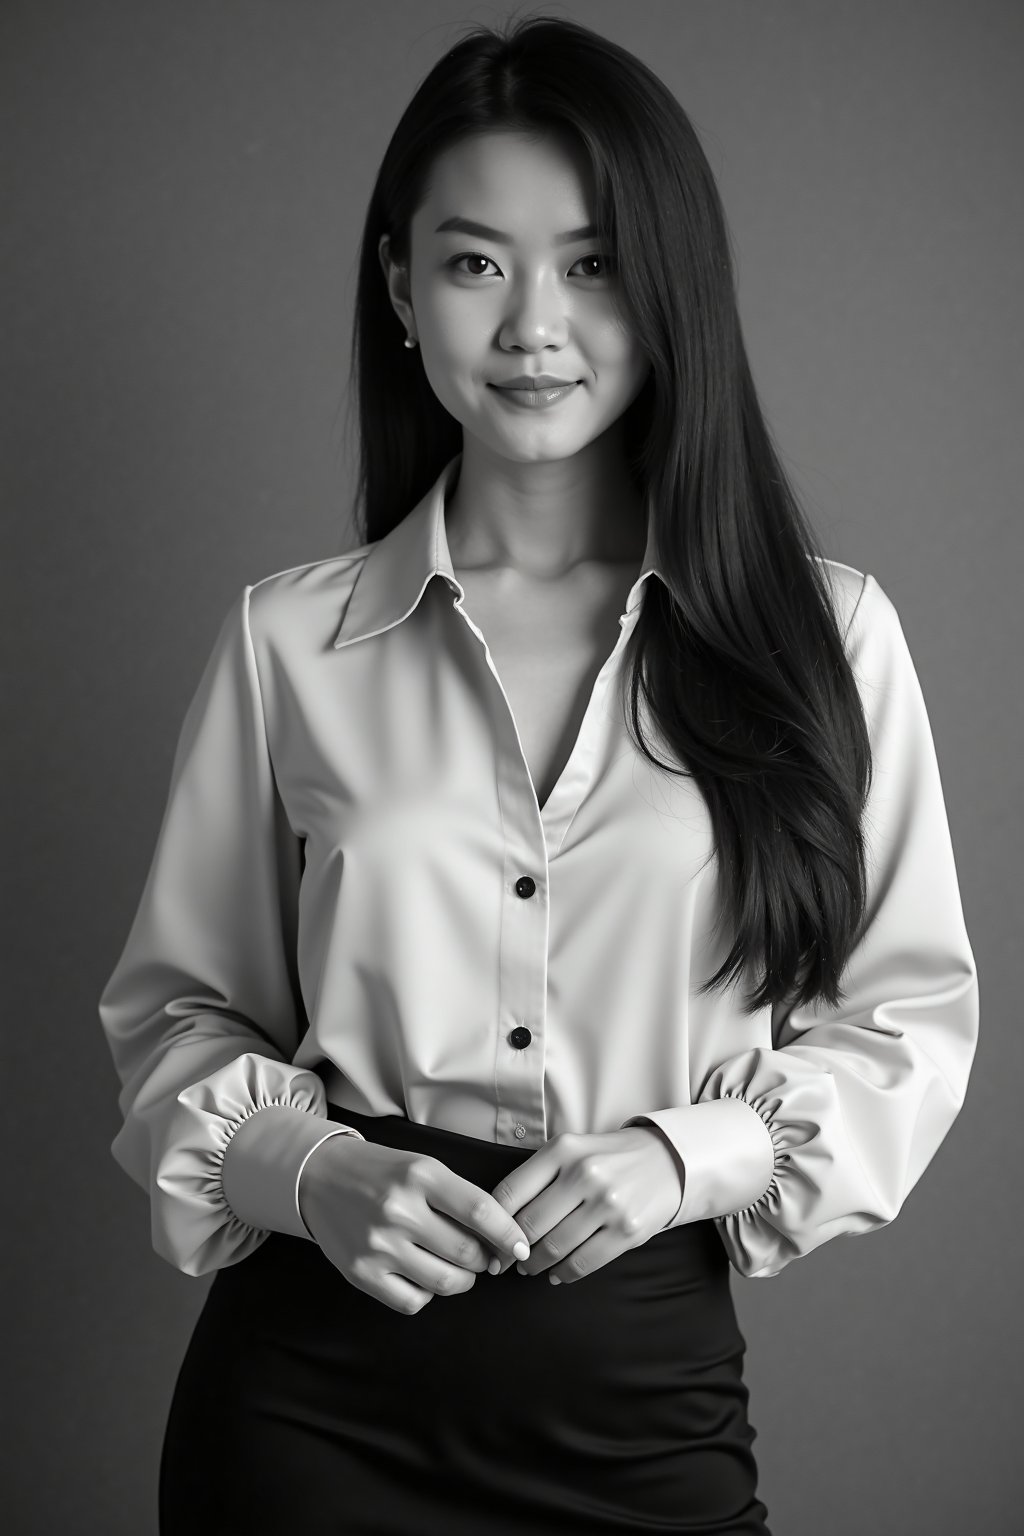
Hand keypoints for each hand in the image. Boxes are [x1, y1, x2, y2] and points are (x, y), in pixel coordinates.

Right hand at [298, 1135, 531, 1314]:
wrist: (321, 1177)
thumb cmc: (384, 1172)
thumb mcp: (424, 1168)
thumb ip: (461, 1199)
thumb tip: (500, 1242)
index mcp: (421, 1175)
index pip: (480, 1210)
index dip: (508, 1235)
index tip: (522, 1248)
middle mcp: (399, 1209)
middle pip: (466, 1252)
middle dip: (484, 1260)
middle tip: (482, 1257)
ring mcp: (378, 1245)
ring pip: (444, 1282)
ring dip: (462, 1280)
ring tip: (457, 1268)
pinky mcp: (361, 1273)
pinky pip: (413, 1301)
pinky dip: (427, 1293)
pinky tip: (422, 1275)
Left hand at [486, 1125, 684, 1282]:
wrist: (666, 1161)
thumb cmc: (607, 1158)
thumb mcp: (571, 1151)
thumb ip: (537, 1178)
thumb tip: (498, 1223)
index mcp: (563, 1150)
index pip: (510, 1192)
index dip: (492, 1225)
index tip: (487, 1242)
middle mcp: (585, 1173)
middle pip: (529, 1225)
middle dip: (512, 1251)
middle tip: (506, 1262)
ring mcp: (608, 1203)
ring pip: (554, 1247)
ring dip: (535, 1265)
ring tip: (530, 1268)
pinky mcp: (628, 1230)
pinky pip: (583, 1262)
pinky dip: (564, 1273)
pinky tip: (558, 1273)